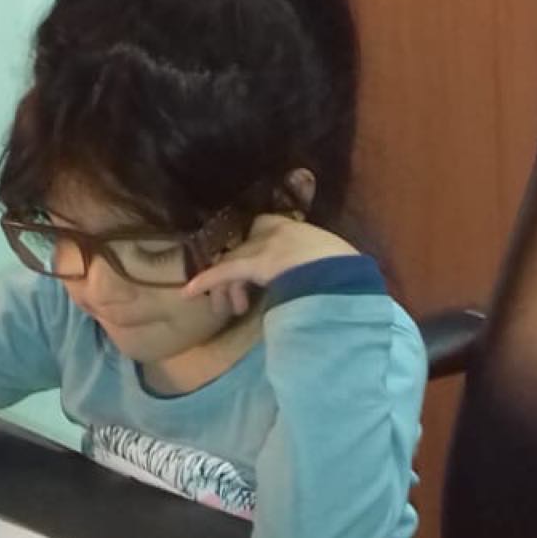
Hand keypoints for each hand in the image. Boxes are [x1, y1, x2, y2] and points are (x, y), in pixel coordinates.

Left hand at [180, 214, 357, 316]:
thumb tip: (332, 284)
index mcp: (301, 231)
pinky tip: (189, 292)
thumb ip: (326, 267)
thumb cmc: (346, 272)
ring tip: (228, 309)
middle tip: (236, 300)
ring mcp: (265, 245)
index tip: (253, 269)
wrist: (343, 273)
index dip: (255, 248)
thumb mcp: (339, 265)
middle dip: (236, 275)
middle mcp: (279, 232)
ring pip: (234, 261)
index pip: (268, 228)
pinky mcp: (253, 262)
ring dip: (227, 287)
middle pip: (246, 249)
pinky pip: (224, 271)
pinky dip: (206, 280)